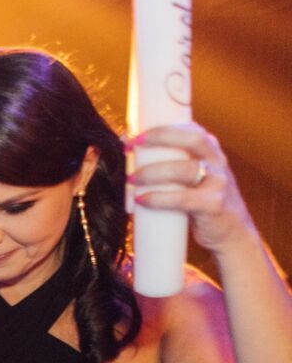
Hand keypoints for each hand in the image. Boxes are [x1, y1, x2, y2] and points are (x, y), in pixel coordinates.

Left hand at [129, 123, 256, 254]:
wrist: (232, 235)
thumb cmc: (201, 204)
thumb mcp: (192, 179)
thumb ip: (171, 165)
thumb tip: (130, 154)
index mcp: (211, 152)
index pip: (190, 128)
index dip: (161, 128)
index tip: (132, 134)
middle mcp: (217, 162)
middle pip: (193, 139)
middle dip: (159, 137)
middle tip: (130, 146)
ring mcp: (219, 183)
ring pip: (184, 169)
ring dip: (152, 172)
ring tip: (131, 179)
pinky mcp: (214, 205)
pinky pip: (183, 198)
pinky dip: (158, 198)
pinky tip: (142, 199)